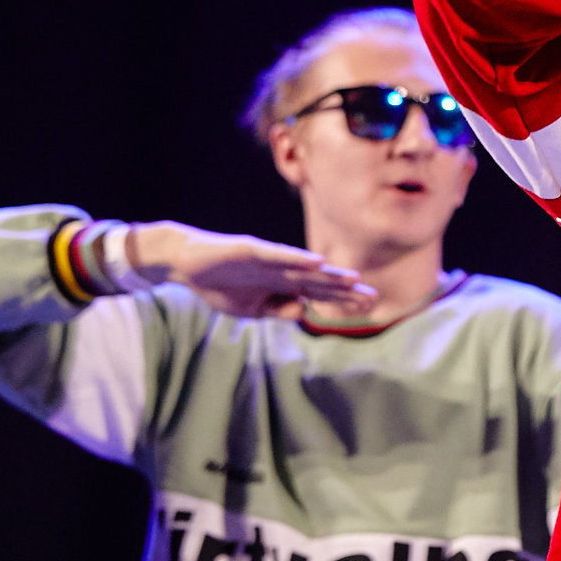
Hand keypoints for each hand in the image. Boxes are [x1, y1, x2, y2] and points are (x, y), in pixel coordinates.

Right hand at [126, 221, 374, 319]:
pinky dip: (296, 258)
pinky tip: (316, 262)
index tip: (369, 306)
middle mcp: (282, 269)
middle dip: (345, 289)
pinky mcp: (251, 250)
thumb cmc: (219, 285)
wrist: (186, 264)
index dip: (343, 299)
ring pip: (304, 268)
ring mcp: (269, 259)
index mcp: (283, 284)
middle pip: (320, 281)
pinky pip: (277, 255)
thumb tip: (304, 310)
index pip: (320, 293)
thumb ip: (277, 310)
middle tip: (373, 296)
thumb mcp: (252, 310)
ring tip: (353, 279)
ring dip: (328, 274)